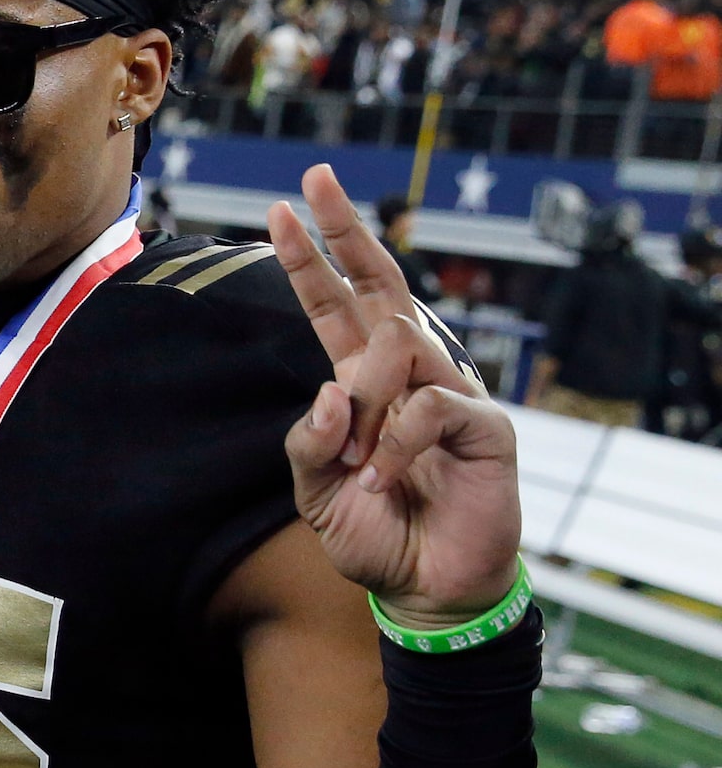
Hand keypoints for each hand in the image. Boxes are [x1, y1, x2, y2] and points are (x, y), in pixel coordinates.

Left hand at [270, 165, 521, 618]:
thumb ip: (309, 440)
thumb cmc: (373, 532)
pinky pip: (429, 403)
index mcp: (362, 383)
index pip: (335, 306)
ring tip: (361, 461)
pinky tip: (386, 477)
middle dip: (345, 230)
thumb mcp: (314, 489)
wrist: (423, 588)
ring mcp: (450, 392)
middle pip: (381, 284)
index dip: (310, 260)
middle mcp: (408, 376)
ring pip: (398, 344)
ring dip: (364, 402)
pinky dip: (395, 443)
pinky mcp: (485, 424)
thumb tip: (331, 389)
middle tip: (316, 179)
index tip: (283, 209)